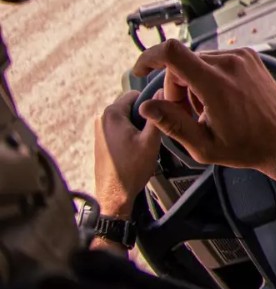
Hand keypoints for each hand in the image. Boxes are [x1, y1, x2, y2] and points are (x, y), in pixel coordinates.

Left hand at [92, 90, 161, 218]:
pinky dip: (131, 133)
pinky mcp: (101, 140)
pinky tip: (138, 147)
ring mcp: (100, 130)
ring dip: (139, 125)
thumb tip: (162, 93)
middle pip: (131, 106)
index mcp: (112, 114)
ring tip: (148, 140)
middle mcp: (102, 118)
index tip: (163, 113)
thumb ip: (156, 115)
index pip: (136, 93)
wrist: (114, 195)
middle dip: (145, 114)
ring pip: (127, 117)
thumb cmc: (132, 168)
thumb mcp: (151, 140)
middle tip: (156, 130)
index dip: (152, 101)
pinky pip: (121, 128)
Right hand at [132, 41, 275, 178]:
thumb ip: (172, 123)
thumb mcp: (202, 145)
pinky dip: (209, 76)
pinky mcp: (249, 56)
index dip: (149, 57)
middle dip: (176, 88)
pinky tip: (220, 99)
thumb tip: (146, 106)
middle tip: (189, 114)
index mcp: (216, 83)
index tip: (141, 71)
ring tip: (208, 109)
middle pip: (182, 64)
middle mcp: (230, 63)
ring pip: (197, 62)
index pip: (172, 53)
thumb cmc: (245, 146)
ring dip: (193, 83)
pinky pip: (215, 60)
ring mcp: (242, 57)